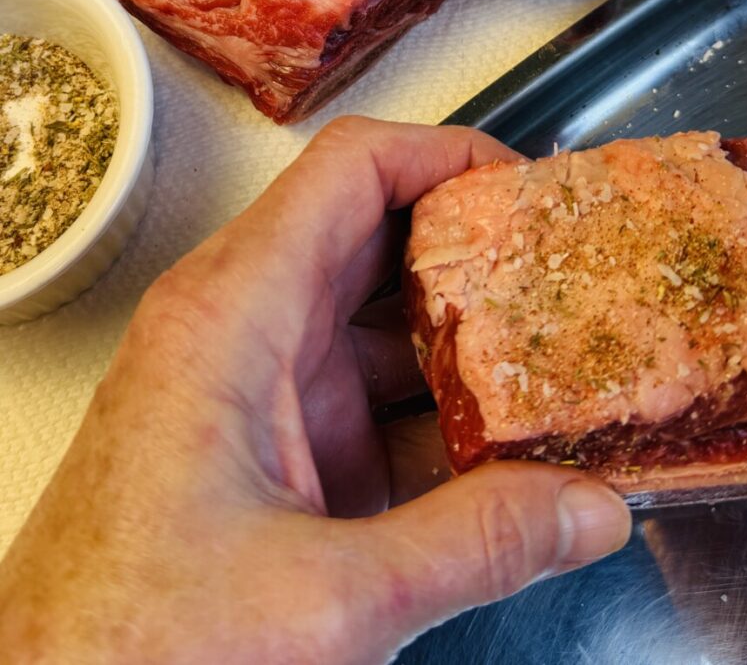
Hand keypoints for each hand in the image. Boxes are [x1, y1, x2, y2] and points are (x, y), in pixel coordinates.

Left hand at [0, 117, 630, 663]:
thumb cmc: (132, 647)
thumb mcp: (327, 597)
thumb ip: (476, 545)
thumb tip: (588, 509)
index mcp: (235, 315)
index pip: (352, 172)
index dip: (447, 156)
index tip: (525, 188)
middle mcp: (245, 333)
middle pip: (380, 238)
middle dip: (479, 251)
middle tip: (563, 272)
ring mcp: (264, 394)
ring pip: (386, 326)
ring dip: (470, 341)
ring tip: (556, 357)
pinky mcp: (281, 453)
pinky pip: (380, 404)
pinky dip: (446, 416)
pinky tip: (508, 449)